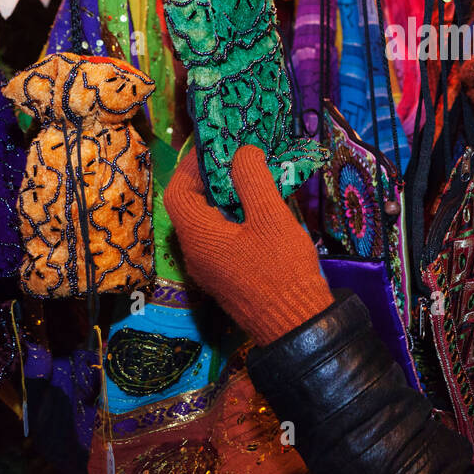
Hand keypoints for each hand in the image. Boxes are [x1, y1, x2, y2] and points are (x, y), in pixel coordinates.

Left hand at [163, 144, 332, 345]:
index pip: (178, 192)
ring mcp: (210, 269)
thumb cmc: (281, 269)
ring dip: (223, 200)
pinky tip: (258, 213)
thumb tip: (242, 152)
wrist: (296, 325)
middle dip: (210, 180)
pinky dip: (232, 219)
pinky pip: (220, 239)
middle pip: (190, 207)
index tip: (218, 148)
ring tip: (251, 181)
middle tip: (237, 160)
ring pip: (207, 224)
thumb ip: (252, 179)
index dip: (193, 166)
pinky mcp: (226, 277)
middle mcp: (196, 253)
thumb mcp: (270, 217)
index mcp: (199, 236)